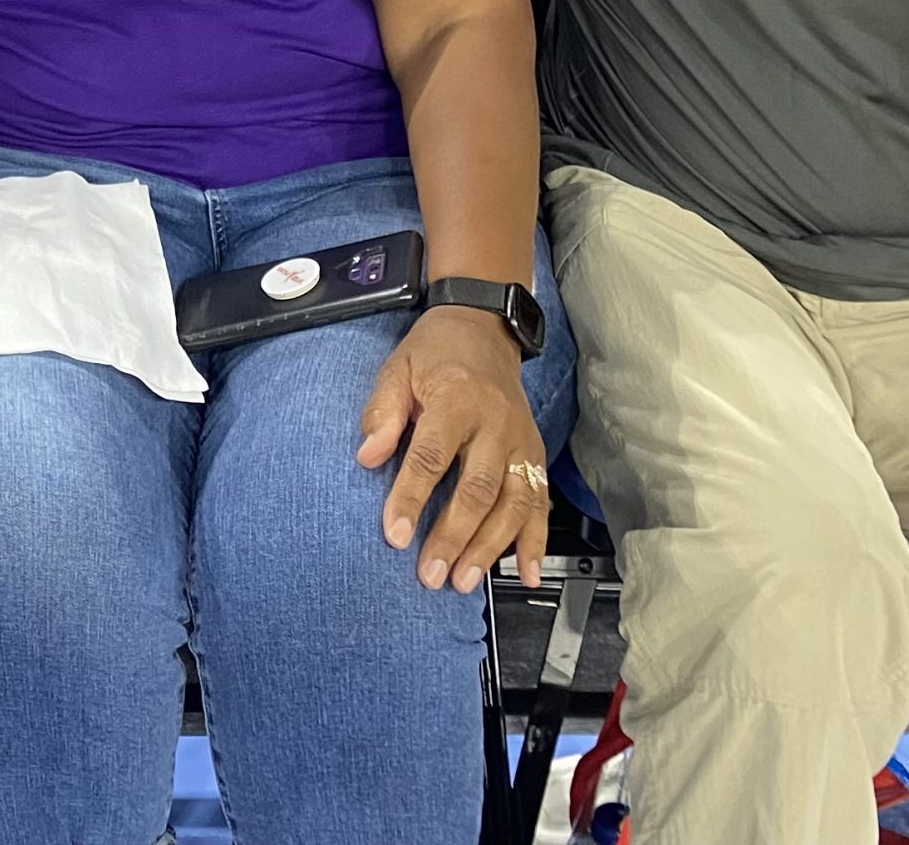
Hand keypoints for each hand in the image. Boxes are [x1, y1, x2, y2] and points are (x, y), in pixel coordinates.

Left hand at [357, 306, 547, 590]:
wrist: (484, 327)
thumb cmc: (435, 353)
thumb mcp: (398, 367)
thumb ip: (382, 412)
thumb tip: (368, 457)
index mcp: (456, 398)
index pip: (432, 454)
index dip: (412, 497)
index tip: (394, 534)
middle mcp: (496, 423)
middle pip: (477, 487)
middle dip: (453, 535)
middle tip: (430, 574)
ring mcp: (521, 442)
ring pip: (513, 503)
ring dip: (490, 547)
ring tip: (463, 580)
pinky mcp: (536, 455)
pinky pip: (540, 503)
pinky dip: (535, 542)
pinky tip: (525, 574)